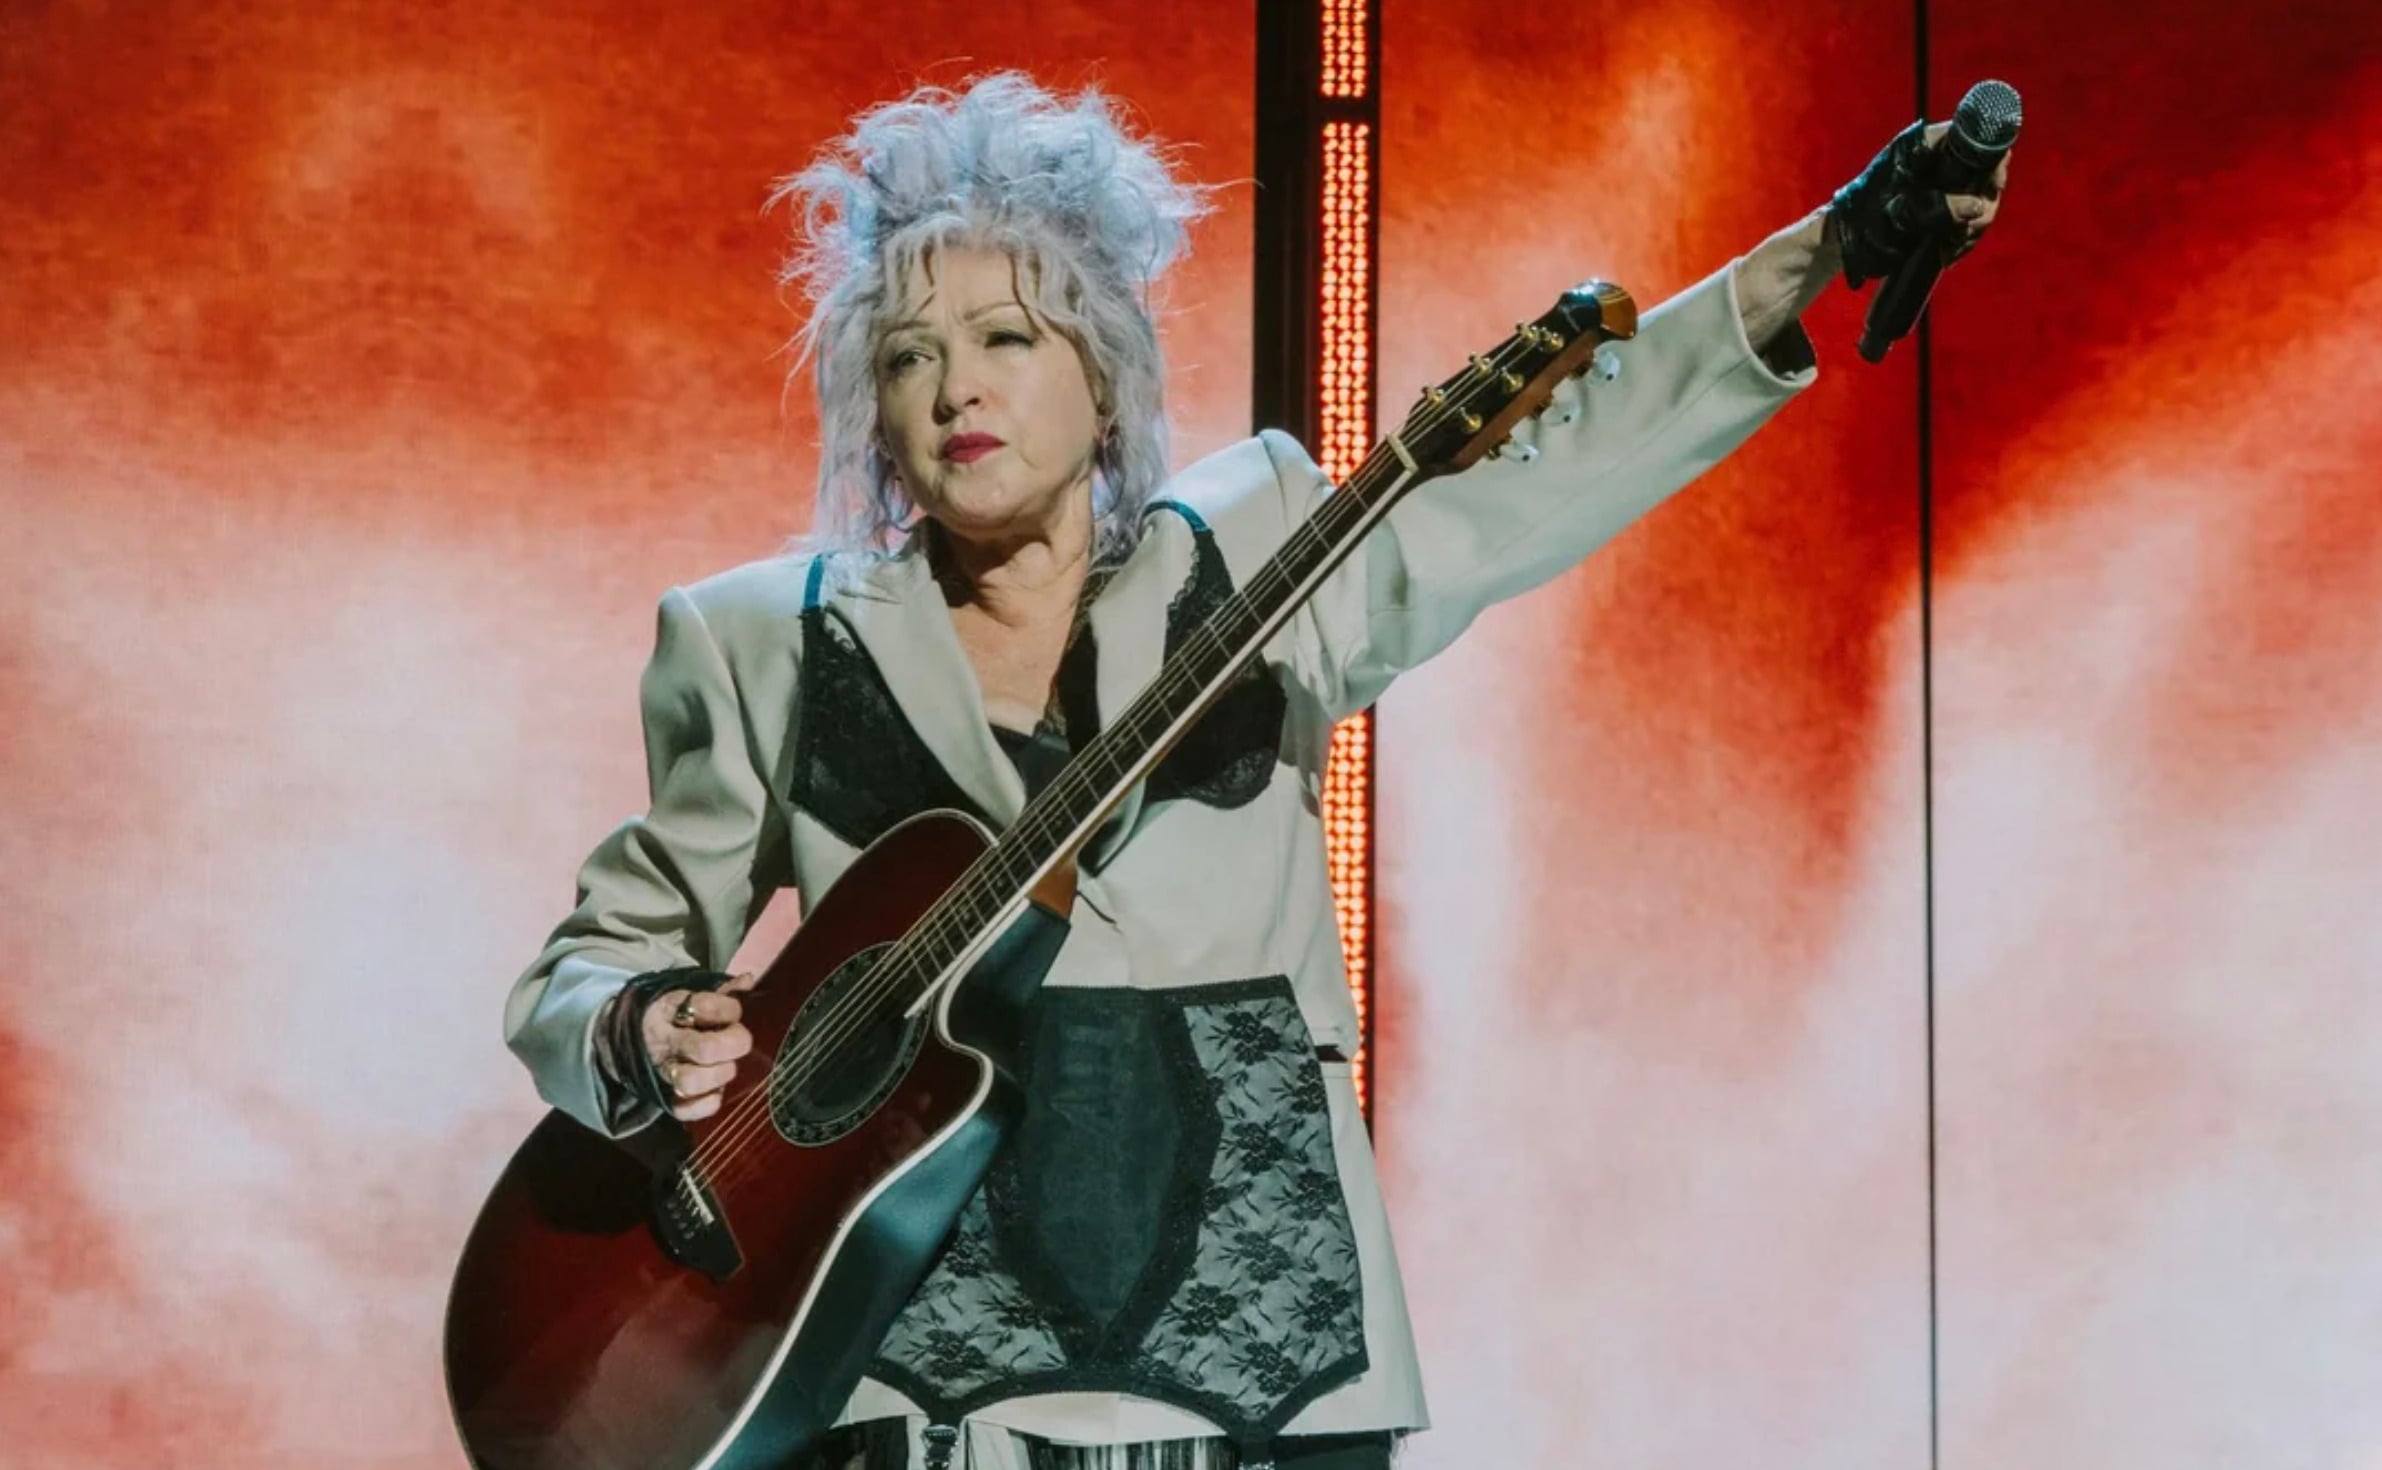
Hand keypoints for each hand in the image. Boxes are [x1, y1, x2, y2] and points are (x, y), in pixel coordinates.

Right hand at [641, 971, 759, 1120]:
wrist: (633, 1040)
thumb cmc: (673, 1017)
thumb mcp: (691, 998)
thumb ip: (722, 991)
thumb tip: (749, 980)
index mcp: (669, 1010)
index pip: (703, 1007)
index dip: (729, 1010)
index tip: (734, 1013)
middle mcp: (664, 1041)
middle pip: (704, 1049)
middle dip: (732, 1044)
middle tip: (741, 1042)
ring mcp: (662, 1071)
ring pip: (691, 1081)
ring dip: (719, 1075)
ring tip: (727, 1066)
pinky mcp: (663, 1097)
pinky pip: (685, 1109)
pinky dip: (707, 1103)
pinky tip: (716, 1091)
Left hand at [1829, 117, 2014, 286]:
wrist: (1842, 240)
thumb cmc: (1862, 218)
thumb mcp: (1903, 211)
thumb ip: (1941, 207)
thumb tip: (1979, 205)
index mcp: (1927, 143)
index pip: (1977, 140)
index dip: (1992, 163)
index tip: (1991, 188)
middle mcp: (1938, 159)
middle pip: (1985, 174)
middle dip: (1984, 206)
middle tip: (1967, 232)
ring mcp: (1941, 185)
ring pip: (1980, 200)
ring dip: (1973, 227)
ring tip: (1951, 249)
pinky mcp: (1940, 208)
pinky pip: (1967, 219)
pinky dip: (1963, 238)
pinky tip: (1949, 254)